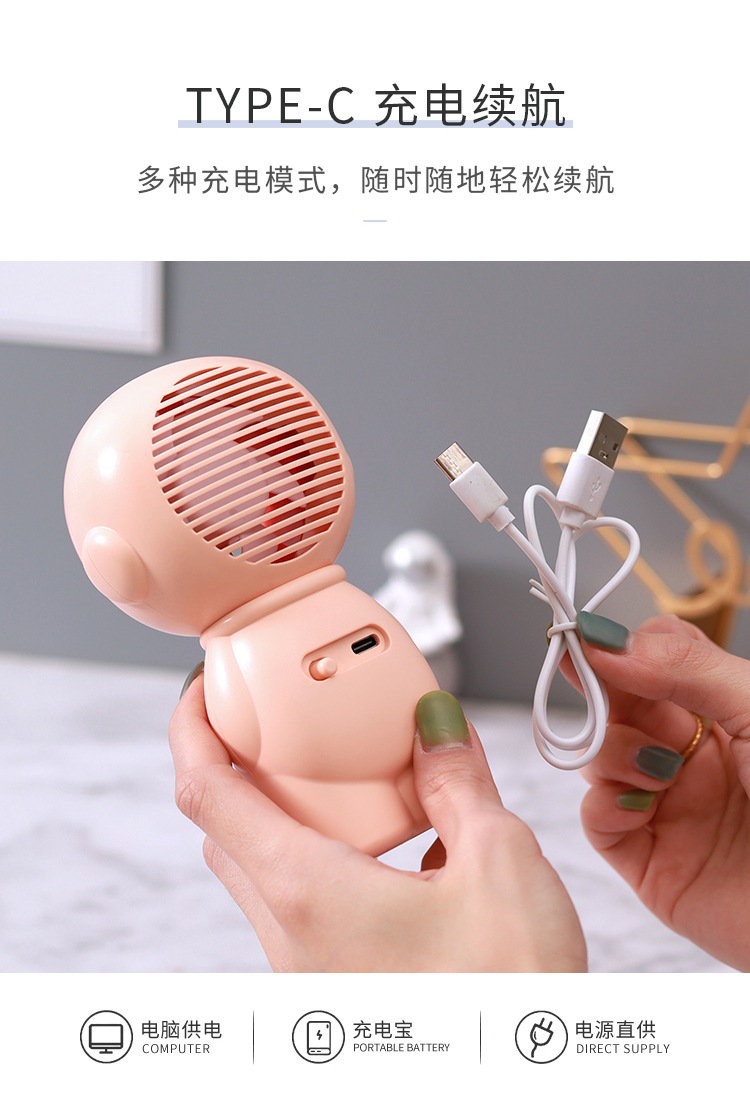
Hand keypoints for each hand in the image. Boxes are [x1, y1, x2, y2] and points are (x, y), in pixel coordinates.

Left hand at [169, 680, 585, 971]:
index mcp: (309, 895)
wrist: (523, 1082)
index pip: (207, 795)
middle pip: (226, 832)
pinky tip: (397, 854)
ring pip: (262, 876)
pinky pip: (301, 912)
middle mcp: (291, 940)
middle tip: (280, 724)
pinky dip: (324, 863)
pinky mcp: (335, 993)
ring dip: (288, 818)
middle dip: (241, 768)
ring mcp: (308, 975)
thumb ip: (458, 783)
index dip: (192, 730)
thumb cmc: (511, 1000)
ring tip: (349, 782)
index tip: (203, 691)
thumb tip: (435, 725)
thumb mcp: (500, 865)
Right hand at [576, 612, 749, 968]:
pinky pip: (597, 820)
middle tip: (591, 684)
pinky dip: (603, 805)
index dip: (621, 647)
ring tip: (659, 773)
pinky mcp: (651, 862)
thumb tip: (606, 641)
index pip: (654, 657)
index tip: (591, 642)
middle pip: (617, 701)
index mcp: (725, 710)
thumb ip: (685, 667)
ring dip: (612, 752)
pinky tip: (640, 808)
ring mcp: (669, 805)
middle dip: (601, 690)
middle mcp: (693, 752)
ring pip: (598, 756)